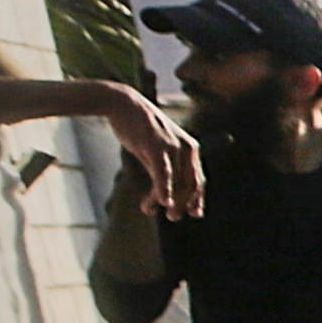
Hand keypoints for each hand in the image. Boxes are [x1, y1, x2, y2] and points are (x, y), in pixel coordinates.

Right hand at [98, 84, 199, 218]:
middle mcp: (187, 148)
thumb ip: (163, 173)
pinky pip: (164, 173)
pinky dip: (164, 189)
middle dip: (183, 203)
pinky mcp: (157, 146)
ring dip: (168, 200)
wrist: (122, 105)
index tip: (194, 213)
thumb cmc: (138, 130)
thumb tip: (164, 199)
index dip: (197, 198)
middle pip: (191, 184)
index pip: (198, 179)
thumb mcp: (155, 153)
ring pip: (176, 182)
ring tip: (155, 210)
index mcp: (191, 149)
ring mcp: (173, 147)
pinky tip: (163, 202)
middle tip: (173, 217)